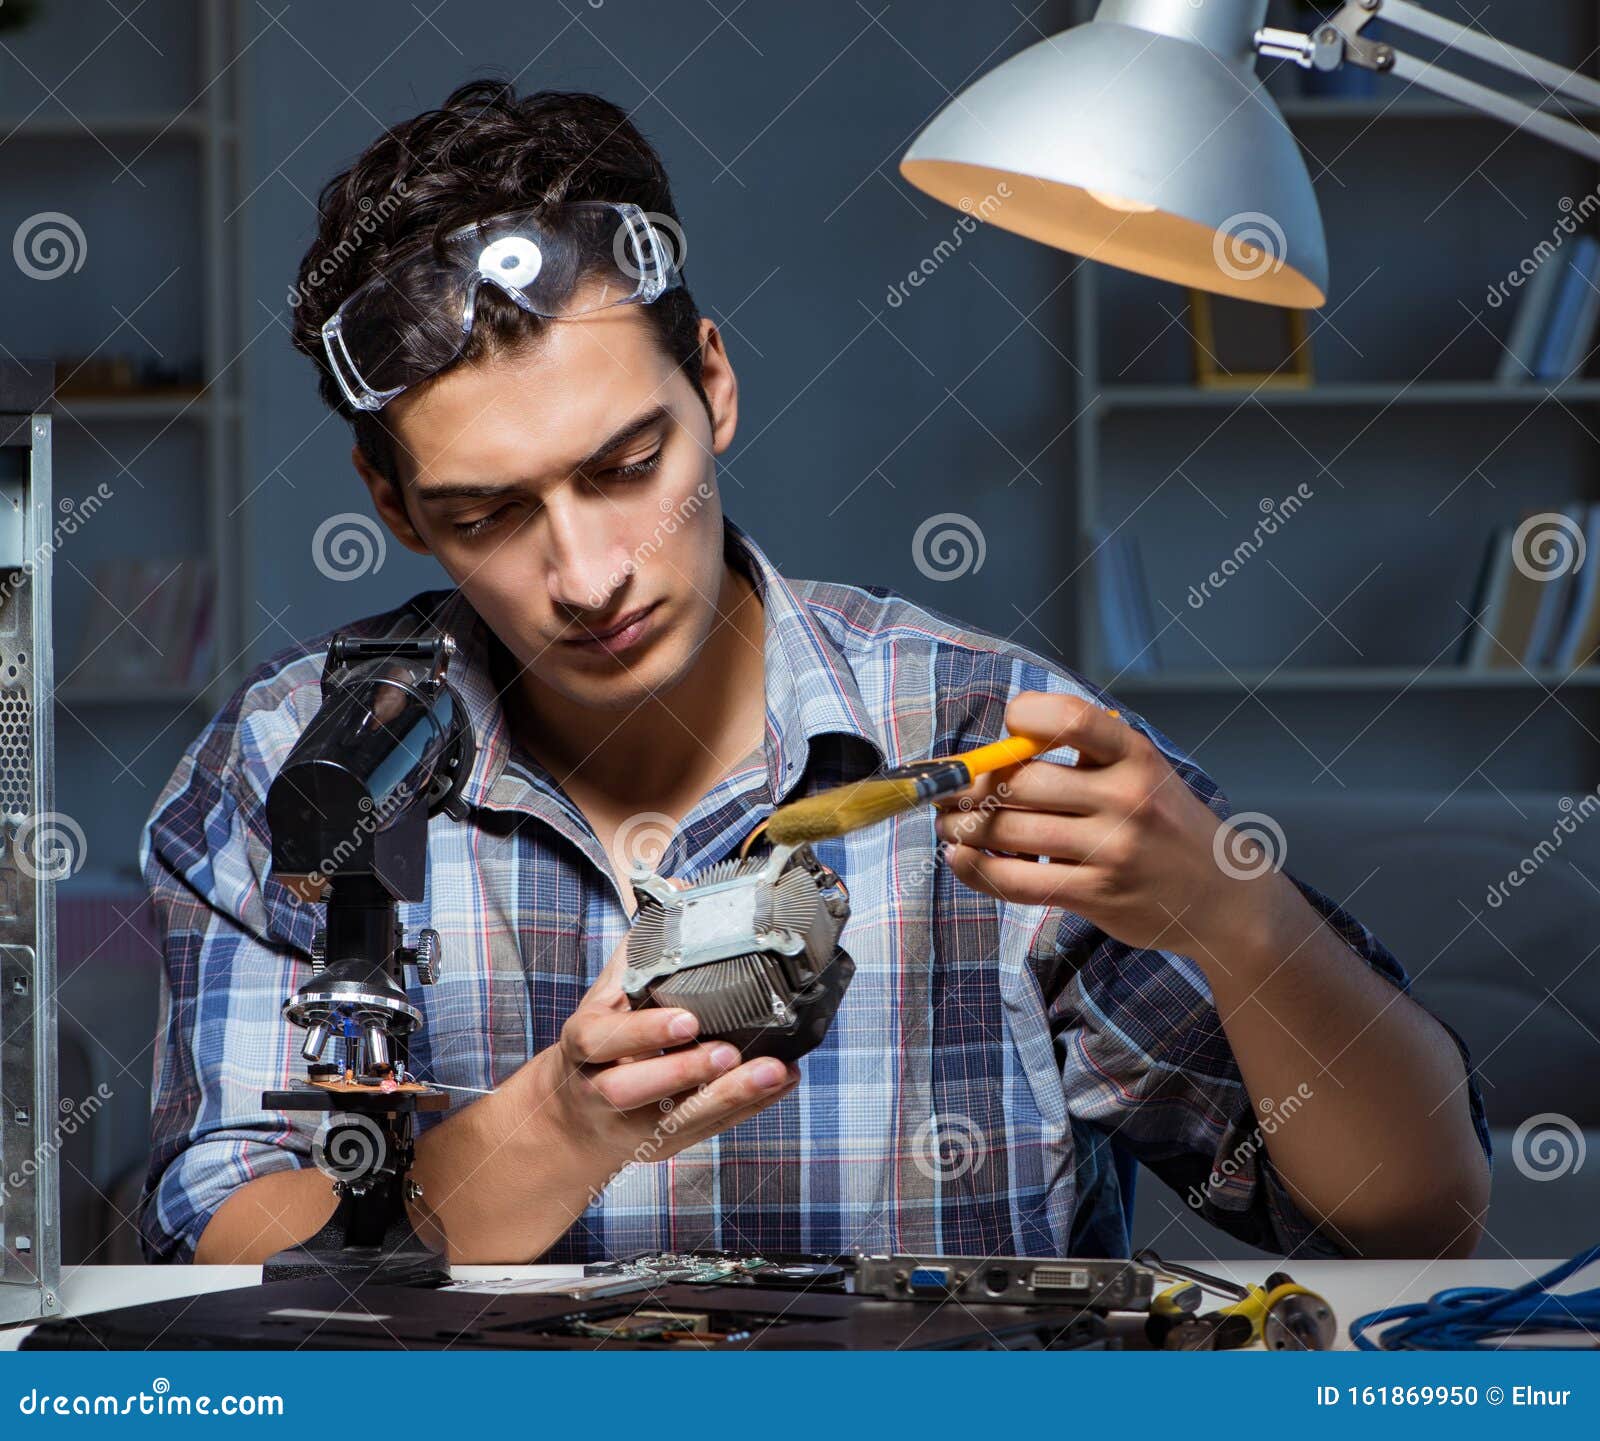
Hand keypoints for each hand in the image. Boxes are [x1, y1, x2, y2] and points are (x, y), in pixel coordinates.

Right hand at [526, 934, 800, 1186]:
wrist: (570, 1120)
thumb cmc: (598, 1045)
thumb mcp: (606, 996)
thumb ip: (641, 949)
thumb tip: (679, 892)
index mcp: (585, 1046)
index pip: (604, 1040)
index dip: (645, 1032)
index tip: (688, 1019)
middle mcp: (602, 1089)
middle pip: (633, 1090)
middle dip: (684, 1072)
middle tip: (729, 1052)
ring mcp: (633, 1124)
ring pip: (676, 1119)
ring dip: (729, 1097)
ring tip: (772, 1070)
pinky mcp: (663, 1144)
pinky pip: (707, 1129)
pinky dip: (748, 1108)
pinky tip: (782, 1082)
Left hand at [933, 691, 1294, 963]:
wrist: (1223, 896)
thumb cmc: (1165, 825)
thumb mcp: (1141, 772)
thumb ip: (1081, 756)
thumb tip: (991, 754)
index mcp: (1136, 755)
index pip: (1071, 719)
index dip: (1024, 718)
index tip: (1005, 730)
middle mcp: (1127, 798)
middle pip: (1022, 781)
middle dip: (971, 786)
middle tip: (948, 792)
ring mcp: (1113, 849)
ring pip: (1011, 830)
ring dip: (963, 827)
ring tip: (949, 825)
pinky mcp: (1097, 894)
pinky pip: (1018, 879)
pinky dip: (977, 868)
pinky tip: (959, 857)